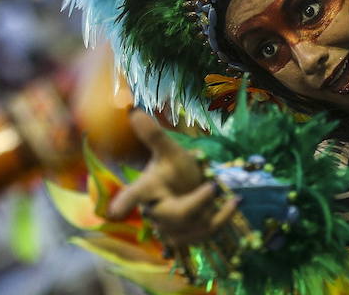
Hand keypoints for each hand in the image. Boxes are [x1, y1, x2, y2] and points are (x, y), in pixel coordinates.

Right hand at [107, 110, 239, 246]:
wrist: (185, 186)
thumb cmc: (173, 167)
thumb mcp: (168, 150)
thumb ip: (153, 134)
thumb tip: (133, 110)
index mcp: (147, 189)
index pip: (133, 196)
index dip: (124, 203)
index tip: (114, 211)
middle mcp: (156, 212)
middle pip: (174, 216)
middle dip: (195, 204)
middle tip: (211, 187)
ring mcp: (170, 229)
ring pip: (193, 228)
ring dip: (212, 212)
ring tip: (223, 192)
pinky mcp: (187, 238)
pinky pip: (207, 234)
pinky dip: (223, 218)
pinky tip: (234, 203)